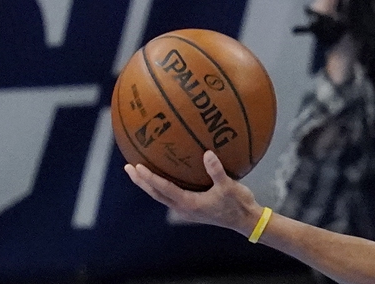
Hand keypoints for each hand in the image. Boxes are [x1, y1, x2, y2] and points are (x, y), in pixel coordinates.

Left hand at [124, 150, 261, 236]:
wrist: (245, 220)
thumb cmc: (237, 204)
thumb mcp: (228, 186)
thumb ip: (216, 171)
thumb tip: (207, 153)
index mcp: (189, 203)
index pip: (163, 189)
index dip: (150, 178)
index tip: (138, 167)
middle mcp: (183, 208)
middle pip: (155, 194)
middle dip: (141, 181)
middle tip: (128, 167)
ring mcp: (186, 209)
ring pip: (161, 195)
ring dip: (148, 184)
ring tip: (138, 172)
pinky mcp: (191, 207)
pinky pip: (171, 194)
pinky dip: (162, 185)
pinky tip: (164, 175)